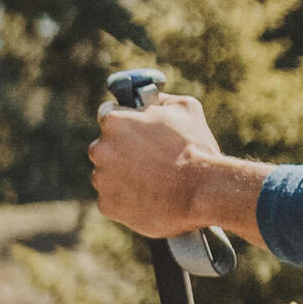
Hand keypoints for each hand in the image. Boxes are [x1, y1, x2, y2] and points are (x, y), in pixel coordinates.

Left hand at [89, 90, 266, 241]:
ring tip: (155, 181)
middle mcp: (100, 149)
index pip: (109, 113)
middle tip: (151, 159)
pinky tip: (150, 197)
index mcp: (114, 121)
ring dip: (124, 175)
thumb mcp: (184, 108)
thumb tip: (148, 99)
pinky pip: (113, 198)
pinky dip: (127, 198)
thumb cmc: (195, 147)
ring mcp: (102, 179)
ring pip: (108, 174)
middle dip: (123, 150)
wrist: (202, 191)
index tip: (136, 129)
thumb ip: (159, 99)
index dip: (126, 121)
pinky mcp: (107, 205)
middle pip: (106, 146)